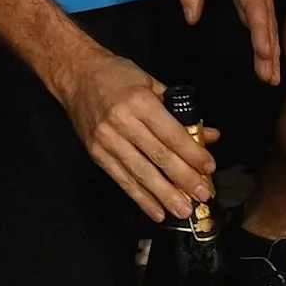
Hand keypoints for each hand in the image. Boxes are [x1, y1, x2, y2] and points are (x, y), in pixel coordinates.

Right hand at [52, 48, 211, 220]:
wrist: (76, 74)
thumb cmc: (116, 75)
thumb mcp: (151, 83)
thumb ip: (179, 111)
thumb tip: (208, 134)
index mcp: (139, 102)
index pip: (171, 134)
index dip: (192, 153)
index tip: (208, 168)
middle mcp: (122, 122)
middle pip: (158, 156)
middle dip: (183, 179)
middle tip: (202, 195)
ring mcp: (107, 140)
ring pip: (140, 173)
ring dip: (164, 195)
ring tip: (182, 210)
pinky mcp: (96, 154)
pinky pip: (122, 180)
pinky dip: (140, 197)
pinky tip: (156, 210)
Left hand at [174, 0, 280, 85]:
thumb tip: (191, 17)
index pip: (254, 8)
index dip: (260, 33)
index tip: (265, 55)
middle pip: (267, 24)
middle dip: (270, 53)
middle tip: (270, 80)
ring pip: (269, 25)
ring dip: (272, 52)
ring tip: (271, 78)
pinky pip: (266, 21)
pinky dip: (269, 41)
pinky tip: (268, 58)